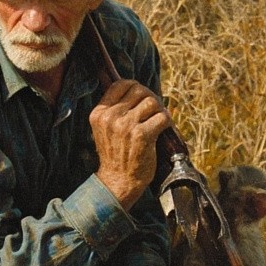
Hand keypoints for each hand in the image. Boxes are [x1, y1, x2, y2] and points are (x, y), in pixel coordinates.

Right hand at [90, 79, 172, 209]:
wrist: (118, 181)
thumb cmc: (115, 154)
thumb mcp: (104, 129)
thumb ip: (113, 109)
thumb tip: (133, 88)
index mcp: (99, 113)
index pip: (120, 84)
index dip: (135, 88)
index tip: (141, 98)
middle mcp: (110, 117)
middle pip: (139, 91)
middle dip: (150, 98)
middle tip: (153, 111)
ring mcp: (126, 126)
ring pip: (152, 102)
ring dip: (159, 110)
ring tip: (157, 121)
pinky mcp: (142, 135)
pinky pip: (162, 117)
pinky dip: (166, 122)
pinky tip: (162, 129)